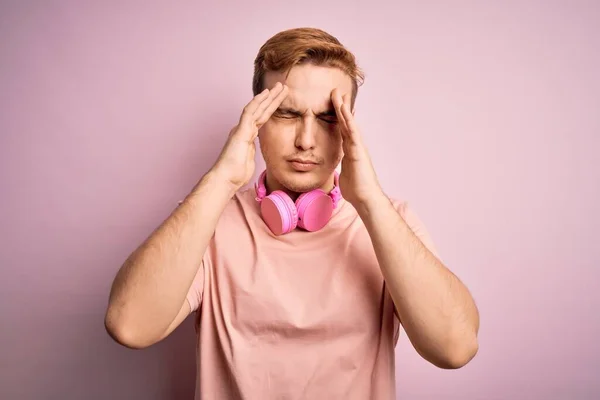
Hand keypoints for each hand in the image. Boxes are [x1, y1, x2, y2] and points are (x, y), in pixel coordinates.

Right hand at [211, 83, 287, 190]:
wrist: (226, 178)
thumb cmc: (236, 173)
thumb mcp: (249, 160)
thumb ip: (251, 153)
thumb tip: (252, 153)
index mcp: (247, 135)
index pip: (262, 118)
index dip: (272, 108)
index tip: (281, 100)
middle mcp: (243, 129)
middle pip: (261, 110)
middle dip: (273, 98)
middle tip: (283, 87)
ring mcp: (241, 129)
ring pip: (257, 108)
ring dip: (269, 96)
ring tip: (280, 86)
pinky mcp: (240, 131)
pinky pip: (249, 112)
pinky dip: (258, 102)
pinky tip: (266, 94)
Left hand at [331, 89, 383, 207]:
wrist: (365, 198)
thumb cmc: (356, 189)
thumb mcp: (344, 173)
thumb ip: (342, 166)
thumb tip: (339, 167)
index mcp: (349, 150)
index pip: (342, 130)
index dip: (338, 117)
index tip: (334, 104)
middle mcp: (354, 145)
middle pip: (346, 122)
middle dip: (340, 107)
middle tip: (335, 92)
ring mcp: (357, 147)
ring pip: (350, 123)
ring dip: (344, 108)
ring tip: (338, 94)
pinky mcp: (358, 150)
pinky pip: (352, 131)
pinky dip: (349, 119)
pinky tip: (345, 109)